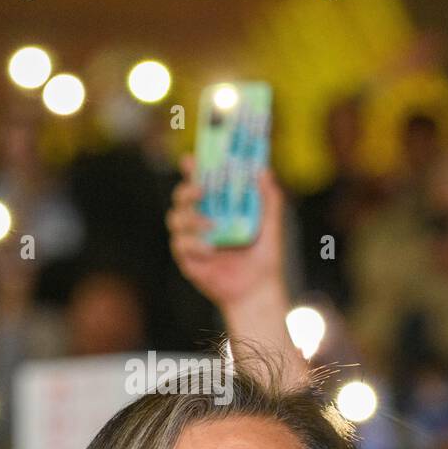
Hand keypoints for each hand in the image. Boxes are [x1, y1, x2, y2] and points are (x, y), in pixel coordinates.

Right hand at [166, 155, 287, 313]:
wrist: (258, 288)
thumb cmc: (264, 255)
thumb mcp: (272, 224)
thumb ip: (269, 198)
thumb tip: (263, 170)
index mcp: (218, 206)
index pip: (200, 181)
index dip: (192, 169)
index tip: (192, 160)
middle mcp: (201, 218)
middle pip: (181, 197)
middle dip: (187, 190)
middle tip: (202, 191)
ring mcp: (192, 237)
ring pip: (175, 218)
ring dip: (191, 218)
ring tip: (212, 226)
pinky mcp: (187, 258)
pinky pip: (180, 245)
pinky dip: (194, 244)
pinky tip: (211, 250)